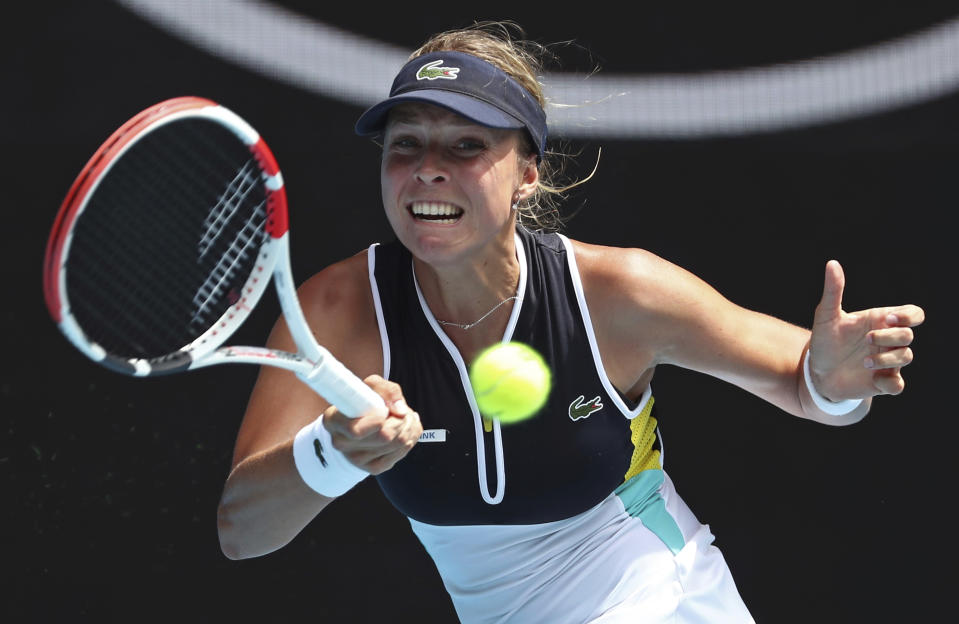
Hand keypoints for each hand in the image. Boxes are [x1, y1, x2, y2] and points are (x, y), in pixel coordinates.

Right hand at [322, 375, 421, 473]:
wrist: (357, 424)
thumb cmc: (363, 402)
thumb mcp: (371, 387)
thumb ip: (387, 390)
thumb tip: (400, 411)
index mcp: (333, 421)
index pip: (356, 431)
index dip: (378, 420)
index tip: (385, 411)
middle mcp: (341, 443)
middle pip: (384, 436)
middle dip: (402, 420)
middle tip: (403, 412)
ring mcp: (356, 459)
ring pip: (397, 444)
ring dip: (409, 428)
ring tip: (406, 419)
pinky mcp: (372, 468)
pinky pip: (401, 453)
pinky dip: (410, 439)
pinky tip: (405, 430)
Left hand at [809, 260, 924, 400]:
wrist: (815, 372)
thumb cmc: (825, 341)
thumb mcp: (825, 315)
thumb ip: (833, 291)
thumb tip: (832, 263)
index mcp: (880, 322)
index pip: (912, 314)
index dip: (908, 316)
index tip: (887, 319)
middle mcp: (888, 341)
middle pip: (908, 335)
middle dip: (891, 336)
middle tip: (867, 339)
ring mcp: (887, 362)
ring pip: (906, 357)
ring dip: (888, 358)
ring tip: (864, 361)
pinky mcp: (882, 383)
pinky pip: (898, 385)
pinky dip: (890, 382)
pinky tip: (874, 379)